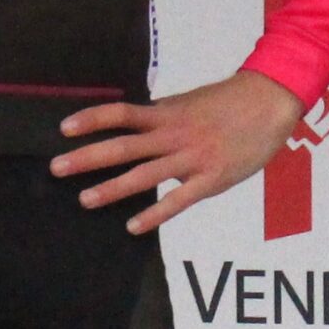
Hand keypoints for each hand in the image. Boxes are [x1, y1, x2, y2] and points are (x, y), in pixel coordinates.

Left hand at [51, 70, 304, 234]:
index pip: (121, 114)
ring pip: (145, 176)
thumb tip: (132, 121)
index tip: (63, 128)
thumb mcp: (188, 102)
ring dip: (112, 189)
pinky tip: (133, 227)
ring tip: (84, 200)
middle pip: (123, 147)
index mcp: (166, 114)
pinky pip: (178, 200)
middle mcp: (173, 135)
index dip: (91, 120)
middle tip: (56, 168)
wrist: (271, 102)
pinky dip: (154, 214)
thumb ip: (160, 116)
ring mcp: (191, 158)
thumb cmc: (228, 102)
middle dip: (88, 158)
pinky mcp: (211, 180)